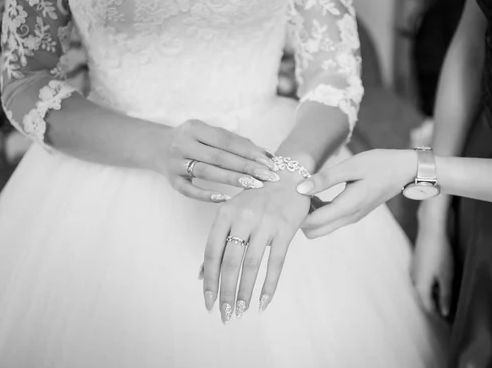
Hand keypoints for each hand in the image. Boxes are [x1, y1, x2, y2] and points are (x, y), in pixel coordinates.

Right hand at [154, 119, 279, 201]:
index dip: (249, 151)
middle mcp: (183, 143)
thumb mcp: (207, 134)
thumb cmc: (193, 141)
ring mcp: (175, 163)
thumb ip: (233, 142)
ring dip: (232, 179)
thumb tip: (266, 155)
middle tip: (268, 176)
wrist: (155, 147)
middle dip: (246, 167)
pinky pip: (190, 190)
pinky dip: (207, 194)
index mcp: (195, 127)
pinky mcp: (171, 181)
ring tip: (254, 185)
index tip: (269, 162)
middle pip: (219, 157)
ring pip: (207, 172)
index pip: (227, 140)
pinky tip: (226, 198)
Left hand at [202, 173, 309, 322]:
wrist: (289, 176)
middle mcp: (243, 218)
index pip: (212, 252)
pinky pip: (276, 263)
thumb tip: (202, 275)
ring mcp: (265, 224)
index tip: (208, 302)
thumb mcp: (232, 212)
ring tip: (241, 310)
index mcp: (225, 213)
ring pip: (251, 265)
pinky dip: (269, 285)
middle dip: (226, 292)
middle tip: (225, 314)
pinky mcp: (285, 229)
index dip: (209, 280)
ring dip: (245, 292)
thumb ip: (218, 240)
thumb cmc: (256, 198)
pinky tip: (263, 301)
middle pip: (230, 262)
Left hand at [297, 149, 415, 237]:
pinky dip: (319, 212)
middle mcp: (349, 218)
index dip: (296, 214)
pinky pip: (330, 220)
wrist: (405, 169)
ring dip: (310, 215)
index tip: (287, 198)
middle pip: (314, 232)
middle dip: (301, 219)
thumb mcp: (351, 166)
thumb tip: (299, 189)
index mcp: (347, 207)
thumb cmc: (379, 164)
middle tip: (295, 197)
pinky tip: (316, 193)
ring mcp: (352, 218)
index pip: (312, 223)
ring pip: (321, 228)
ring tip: (304, 191)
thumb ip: (324, 179)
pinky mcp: (354, 214)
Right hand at [410, 199, 453, 317]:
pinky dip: (431, 286)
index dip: (439, 317)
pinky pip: (422, 280)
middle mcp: (414, 281)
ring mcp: (413, 271)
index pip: (429, 308)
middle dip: (436, 307)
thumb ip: (445, 296)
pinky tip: (440, 283)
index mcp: (420, 287)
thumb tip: (445, 312)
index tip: (449, 324)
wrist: (430, 230)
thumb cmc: (440, 254)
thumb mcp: (447, 277)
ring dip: (433, 296)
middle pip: (424, 299)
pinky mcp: (416, 263)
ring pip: (423, 290)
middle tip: (449, 314)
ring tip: (447, 300)